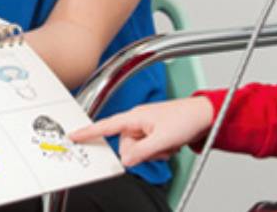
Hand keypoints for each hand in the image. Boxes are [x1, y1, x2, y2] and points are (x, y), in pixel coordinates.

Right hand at [69, 96, 213, 166]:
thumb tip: (125, 161)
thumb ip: (141, 151)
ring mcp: (145, 127)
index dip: (88, 132)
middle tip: (159, 147)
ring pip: (137, 150)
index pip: (107, 126)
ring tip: (167, 143)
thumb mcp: (162, 139)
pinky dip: (158, 151)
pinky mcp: (153, 133)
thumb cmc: (185, 119)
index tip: (73, 136)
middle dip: (141, 153)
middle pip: (125, 147)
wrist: (203, 115)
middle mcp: (137, 120)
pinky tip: (170, 144)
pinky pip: (147, 150)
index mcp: (135, 116)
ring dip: (152, 153)